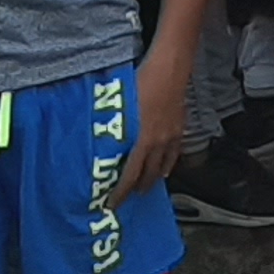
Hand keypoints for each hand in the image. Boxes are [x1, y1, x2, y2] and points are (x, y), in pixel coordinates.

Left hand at [122, 52, 188, 199]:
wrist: (169, 69)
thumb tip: (94, 139)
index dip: (121, 193)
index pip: (129, 176)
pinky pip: (174, 155)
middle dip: (136, 189)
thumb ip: (109, 125)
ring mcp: (171, 137)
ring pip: (163, 167)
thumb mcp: (118, 105)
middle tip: (126, 198)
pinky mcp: (179, 129)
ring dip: (153, 180)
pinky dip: (168, 165)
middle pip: (148, 175)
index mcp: (141, 141)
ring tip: (145, 188)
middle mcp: (158, 144)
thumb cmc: (140, 82)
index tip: (112, 204)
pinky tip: (165, 169)